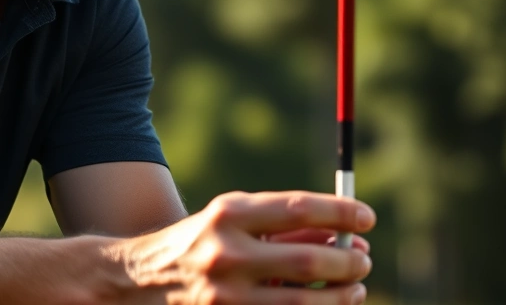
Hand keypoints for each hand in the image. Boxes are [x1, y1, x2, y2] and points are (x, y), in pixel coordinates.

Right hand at [116, 191, 375, 303]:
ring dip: (342, 296)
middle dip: (349, 262)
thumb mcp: (232, 221)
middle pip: (310, 260)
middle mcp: (225, 252)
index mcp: (227, 214)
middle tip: (364, 260)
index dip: (342, 212)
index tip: (367, 216)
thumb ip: (284, 225)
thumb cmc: (197, 243)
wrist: (138, 282)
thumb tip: (347, 232)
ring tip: (354, 287)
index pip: (298, 208)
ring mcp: (226, 295)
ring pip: (306, 302)